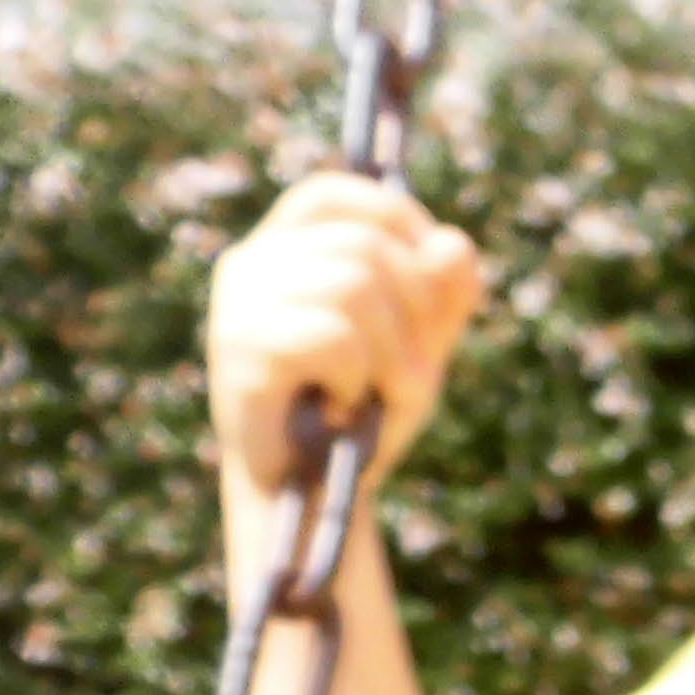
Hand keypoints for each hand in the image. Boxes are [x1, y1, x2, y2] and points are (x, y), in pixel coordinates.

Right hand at [206, 172, 481, 492]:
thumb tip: (454, 242)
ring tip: (374, 396)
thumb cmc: (361, 413)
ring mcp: (240, 306)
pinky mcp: (241, 352)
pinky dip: (358, 377)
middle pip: (366, 249)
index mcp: (284, 248)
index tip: (433, 273)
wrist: (312, 498)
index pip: (338, 196)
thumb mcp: (420, 344)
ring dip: (393, 354)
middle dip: (416, 312)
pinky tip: (340, 408)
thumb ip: (445, 291)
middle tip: (411, 373)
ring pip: (355, 286)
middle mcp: (252, 264)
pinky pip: (334, 336)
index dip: (397, 221)